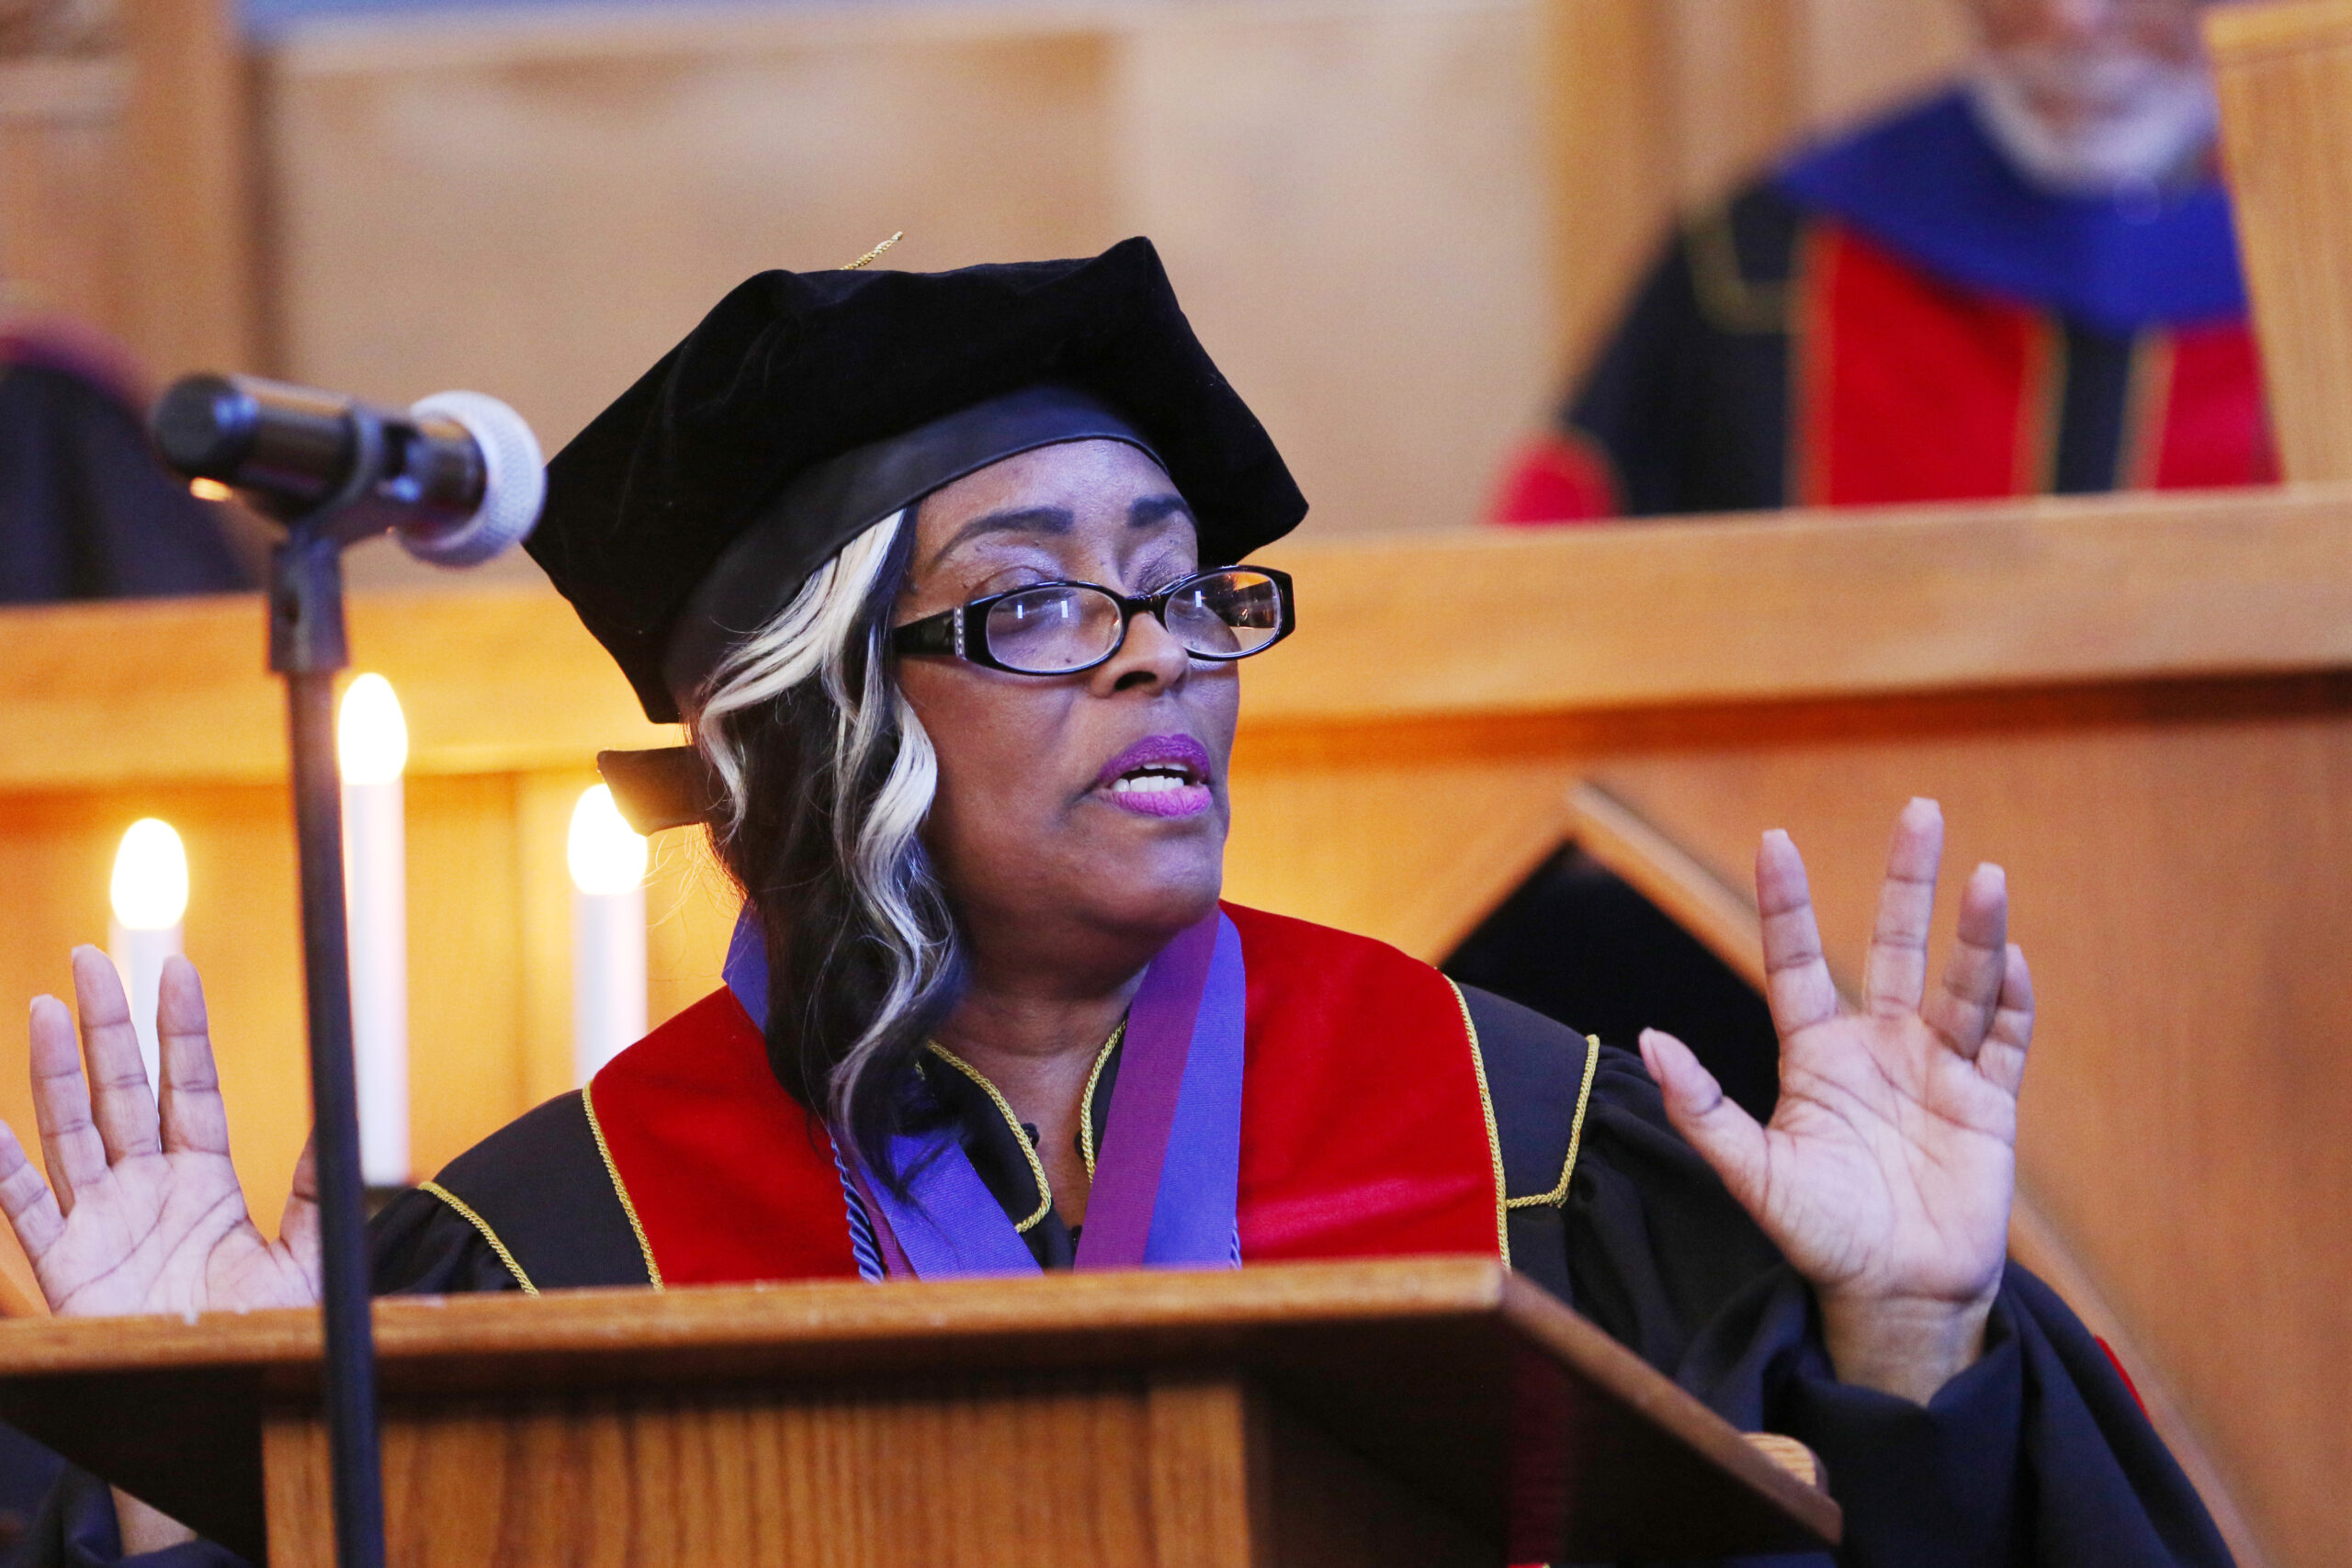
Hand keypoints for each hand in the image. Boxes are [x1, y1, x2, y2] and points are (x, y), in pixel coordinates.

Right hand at [0, 948, 318, 1317]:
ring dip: (56, 1072)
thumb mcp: (306, 1258)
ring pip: (70, 1131)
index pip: (188, 1087)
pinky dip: (2, 1168)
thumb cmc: (266, 1335)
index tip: (175, 969)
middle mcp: (147, 1189)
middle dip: (106, 1027)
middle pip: (120, 1091)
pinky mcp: (66, 1269)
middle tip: (91, 957)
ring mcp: (101, 1223)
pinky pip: (23, 1210)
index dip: (180, 1030)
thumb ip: (318, 1192)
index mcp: (206, 1181)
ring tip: (50, 1007)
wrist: (227, 1403)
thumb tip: (344, 1123)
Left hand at [1639, 799, 2033, 1403]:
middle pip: (1895, 945)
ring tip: (1987, 877)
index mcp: (1817, 1054)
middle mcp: (1880, 1047)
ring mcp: (1938, 1070)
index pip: (1798, 962)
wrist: (1895, 1295)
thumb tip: (1655, 1039)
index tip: (1776, 840)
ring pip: (1960, 983)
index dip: (1788, 905)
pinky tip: (2013, 959)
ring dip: (1975, 933)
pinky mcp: (1988, 1103)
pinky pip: (2003, 1040)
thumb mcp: (1752, 1174)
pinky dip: (2010, 1000)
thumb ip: (1704, 1109)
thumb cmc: (1820, 1234)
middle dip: (1908, 880)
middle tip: (1923, 809)